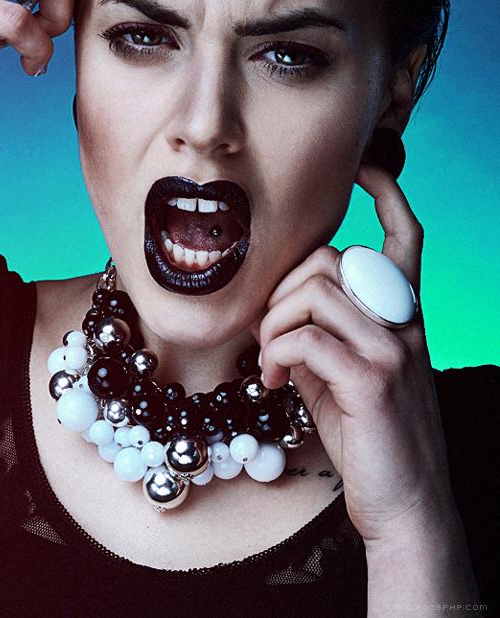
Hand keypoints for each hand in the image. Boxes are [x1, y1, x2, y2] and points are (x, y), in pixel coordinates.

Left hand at [252, 162, 456, 543]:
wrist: (404, 503)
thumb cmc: (369, 435)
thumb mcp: (344, 373)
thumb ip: (323, 332)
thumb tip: (279, 311)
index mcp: (403, 315)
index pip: (408, 238)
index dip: (388, 196)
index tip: (366, 169)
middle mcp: (406, 322)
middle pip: (333, 259)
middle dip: (282, 288)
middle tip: (266, 335)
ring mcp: (393, 348)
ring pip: (315, 291)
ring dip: (273, 322)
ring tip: (266, 361)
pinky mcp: (373, 379)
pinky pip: (307, 337)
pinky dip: (275, 353)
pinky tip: (271, 382)